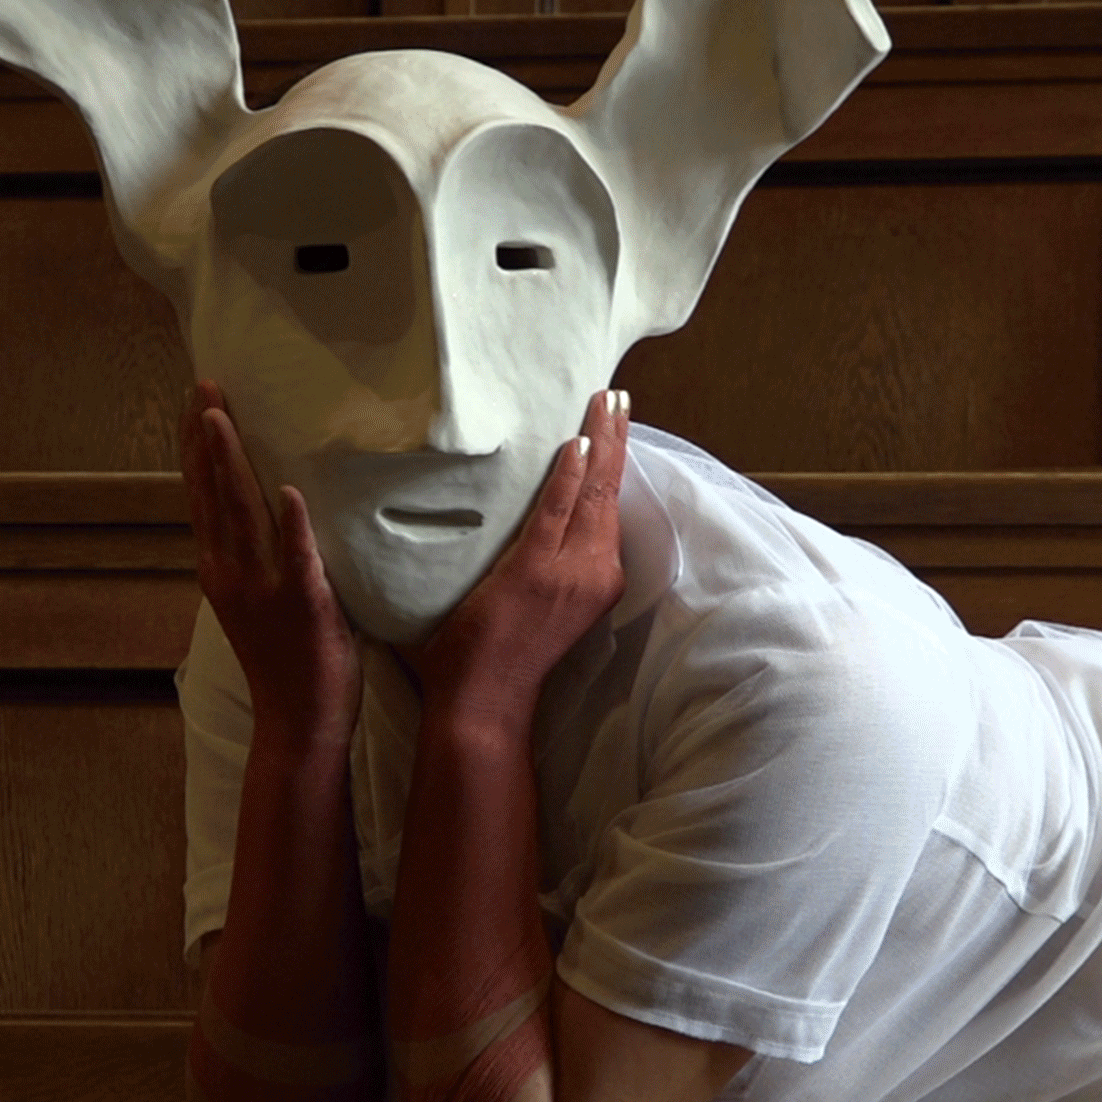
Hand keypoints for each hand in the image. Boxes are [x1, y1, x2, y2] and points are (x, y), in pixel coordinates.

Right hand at [180, 381, 360, 748]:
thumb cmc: (290, 662)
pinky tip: (291, 491)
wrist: (298, 724)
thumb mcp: (261, 603)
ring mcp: (262, 588)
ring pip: (242, 514)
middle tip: (205, 385)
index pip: (203, 497)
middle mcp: (231, 573)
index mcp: (221, 571)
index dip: (198, 449)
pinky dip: (292, 524)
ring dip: (232, 463)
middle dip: (207, 436)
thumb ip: (259, 559)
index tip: (196, 403)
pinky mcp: (303, 604)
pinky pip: (297, 557)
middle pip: (213, 492)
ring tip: (223, 417)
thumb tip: (274, 513)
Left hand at [411, 389, 630, 726]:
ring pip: (591, 494)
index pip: (607, 509)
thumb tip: (506, 524)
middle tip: (617, 396)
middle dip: (615, 440)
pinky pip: (557, 512)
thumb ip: (535, 565)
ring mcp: (569, 574)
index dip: (612, 466)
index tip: (615, 426)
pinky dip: (568, 476)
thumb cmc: (496, 660)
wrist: (484, 705)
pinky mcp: (536, 574)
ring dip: (598, 443)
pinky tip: (574, 443)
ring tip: (604, 403)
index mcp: (594, 581)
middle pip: (609, 493)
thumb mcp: (534, 605)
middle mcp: (594, 574)